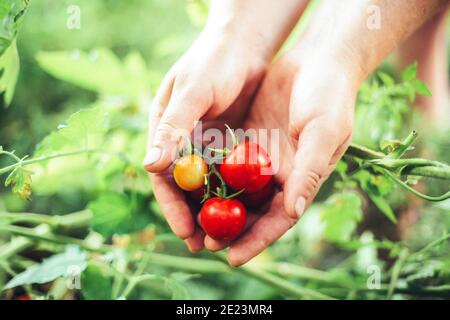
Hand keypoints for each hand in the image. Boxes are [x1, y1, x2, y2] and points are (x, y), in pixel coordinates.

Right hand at [143, 27, 267, 247]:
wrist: (244, 45)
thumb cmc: (213, 62)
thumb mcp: (193, 92)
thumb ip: (173, 127)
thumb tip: (149, 166)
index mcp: (165, 131)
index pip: (164, 178)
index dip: (172, 207)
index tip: (185, 231)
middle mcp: (183, 142)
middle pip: (186, 189)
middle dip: (194, 217)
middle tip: (206, 245)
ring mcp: (207, 144)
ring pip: (209, 186)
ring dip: (215, 210)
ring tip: (228, 237)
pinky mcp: (229, 144)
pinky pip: (231, 174)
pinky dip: (236, 192)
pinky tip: (247, 210)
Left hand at [204, 49, 358, 265]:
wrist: (319, 59)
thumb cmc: (329, 97)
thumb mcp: (322, 132)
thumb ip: (308, 171)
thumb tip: (292, 211)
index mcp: (301, 180)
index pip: (277, 219)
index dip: (256, 240)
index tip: (232, 257)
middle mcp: (279, 173)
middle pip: (252, 210)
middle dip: (229, 229)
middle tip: (202, 244)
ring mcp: (261, 156)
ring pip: (234, 188)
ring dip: (214, 205)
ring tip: (189, 223)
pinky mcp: (247, 138)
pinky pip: (224, 160)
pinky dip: (209, 172)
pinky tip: (188, 182)